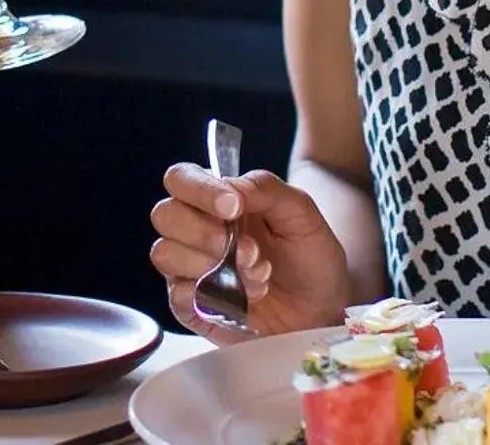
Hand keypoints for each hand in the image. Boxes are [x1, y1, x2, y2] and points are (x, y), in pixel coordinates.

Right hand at [150, 165, 351, 343]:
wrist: (324, 310)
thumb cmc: (310, 257)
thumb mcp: (300, 212)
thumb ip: (264, 188)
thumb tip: (228, 187)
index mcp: (217, 200)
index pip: (181, 179)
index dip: (200, 190)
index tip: (234, 207)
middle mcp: (196, 231)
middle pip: (165, 214)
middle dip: (205, 232)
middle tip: (249, 250)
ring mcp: (191, 270)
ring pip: (165, 254)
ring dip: (213, 266)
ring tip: (257, 278)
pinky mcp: (193, 308)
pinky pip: (176, 297)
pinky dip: (207, 296)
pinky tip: (241, 299)